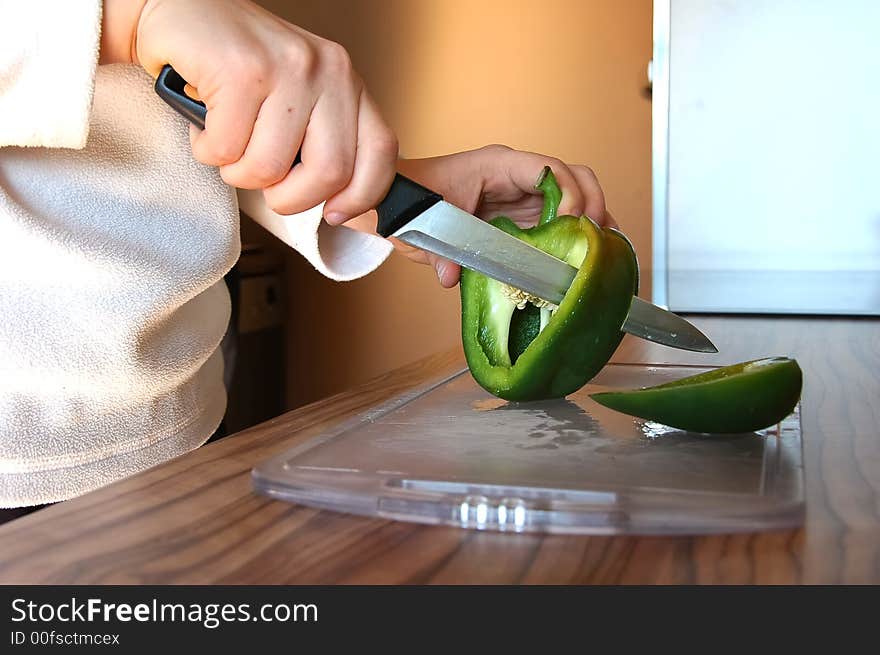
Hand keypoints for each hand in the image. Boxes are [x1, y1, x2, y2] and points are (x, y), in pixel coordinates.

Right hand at [102, 0, 397, 219]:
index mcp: (347, 81)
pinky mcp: (241, 69)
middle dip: (289, 198)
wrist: (179, 12)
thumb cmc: (237, 67)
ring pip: (270, 168)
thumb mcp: (298, 99)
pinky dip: (207, 150)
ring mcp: (286, 66)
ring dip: (237, 172)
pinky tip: (206, 122)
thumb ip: (323, 140)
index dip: (361, 196)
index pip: (381, 151)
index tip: (333, 213)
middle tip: (263, 183)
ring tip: (227, 140)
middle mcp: (327, 70)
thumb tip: (338, 203)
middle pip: (329, 173)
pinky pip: (226, 149)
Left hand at [395, 145, 616, 286]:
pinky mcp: (523, 218)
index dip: (568, 192)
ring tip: (604, 252)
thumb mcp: (421, 224)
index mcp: (496, 166)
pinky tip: (588, 258)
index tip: (571, 222)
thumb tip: (451, 275)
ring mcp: (523, 197)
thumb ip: (437, 251)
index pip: (547, 169)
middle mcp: (517, 178)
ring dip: (593, 221)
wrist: (399, 203)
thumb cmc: (411, 199)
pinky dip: (577, 236)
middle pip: (574, 178)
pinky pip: (560, 220)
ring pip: (575, 197)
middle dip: (593, 204)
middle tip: (597, 240)